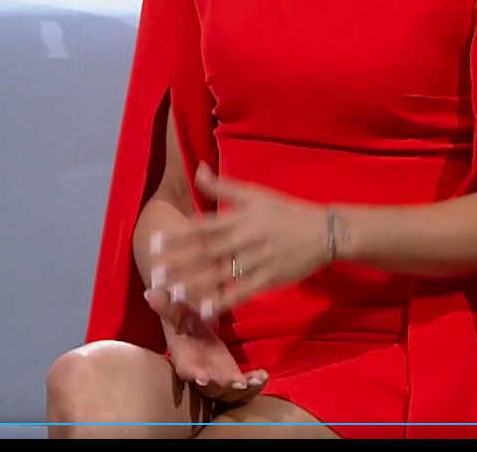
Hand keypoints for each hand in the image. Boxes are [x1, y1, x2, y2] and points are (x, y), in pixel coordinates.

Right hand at [144, 287, 267, 404]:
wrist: (193, 327)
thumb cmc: (181, 319)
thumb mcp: (175, 310)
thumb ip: (165, 304)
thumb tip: (150, 292)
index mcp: (184, 358)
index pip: (186, 370)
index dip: (194, 374)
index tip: (202, 378)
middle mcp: (200, 373)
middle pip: (210, 387)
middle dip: (222, 386)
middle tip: (236, 384)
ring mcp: (216, 378)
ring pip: (228, 392)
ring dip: (242, 390)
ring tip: (255, 380)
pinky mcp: (231, 376)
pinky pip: (242, 386)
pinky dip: (252, 383)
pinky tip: (263, 374)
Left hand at [149, 163, 333, 319]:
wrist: (323, 230)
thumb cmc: (285, 210)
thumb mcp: (255, 193)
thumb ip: (223, 186)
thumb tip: (197, 168)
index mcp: (241, 218)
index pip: (203, 227)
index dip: (178, 236)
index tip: (154, 243)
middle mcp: (246, 239)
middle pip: (207, 253)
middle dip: (179, 263)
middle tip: (154, 272)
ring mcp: (257, 261)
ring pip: (220, 275)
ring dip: (194, 284)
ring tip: (170, 293)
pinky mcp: (269, 279)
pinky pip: (242, 292)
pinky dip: (223, 301)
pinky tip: (204, 309)